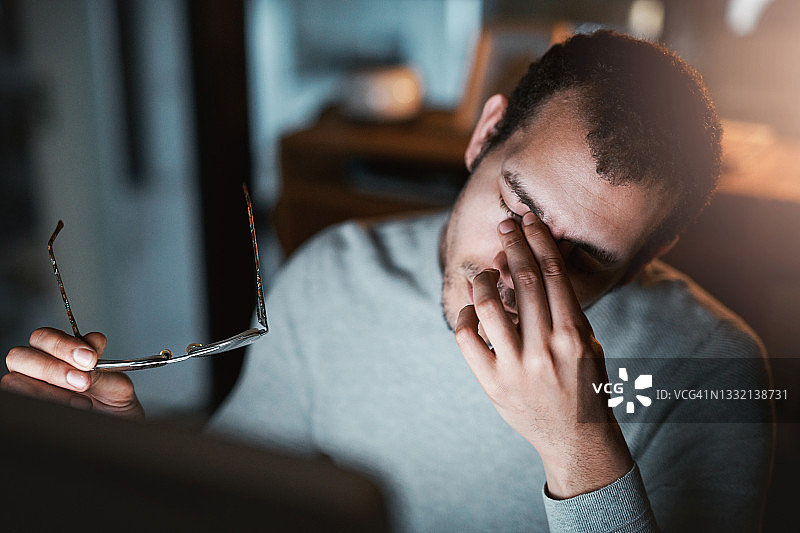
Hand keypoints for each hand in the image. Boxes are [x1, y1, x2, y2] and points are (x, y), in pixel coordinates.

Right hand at [2, 327, 143, 419]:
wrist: (117, 436)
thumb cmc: (114, 411)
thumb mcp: (117, 388)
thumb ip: (103, 366)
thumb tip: (92, 343)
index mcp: (60, 356)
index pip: (43, 337)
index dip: (64, 345)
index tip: (90, 358)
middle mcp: (37, 371)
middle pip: (20, 355)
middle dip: (53, 367)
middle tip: (83, 382)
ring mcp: (26, 391)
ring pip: (14, 381)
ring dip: (50, 390)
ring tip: (81, 402)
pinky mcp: (24, 411)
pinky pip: (19, 403)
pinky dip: (46, 405)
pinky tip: (70, 410)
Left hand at [455, 212, 631, 498]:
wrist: (576, 440)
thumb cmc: (583, 386)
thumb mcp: (587, 346)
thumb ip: (564, 311)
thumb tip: (534, 270)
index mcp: (574, 334)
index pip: (554, 274)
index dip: (539, 241)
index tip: (528, 220)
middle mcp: (546, 347)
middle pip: (525, 280)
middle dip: (513, 245)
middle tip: (505, 224)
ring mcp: (517, 366)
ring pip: (490, 305)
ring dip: (484, 279)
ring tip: (487, 271)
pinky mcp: (493, 382)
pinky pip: (467, 338)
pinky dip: (464, 316)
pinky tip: (470, 309)